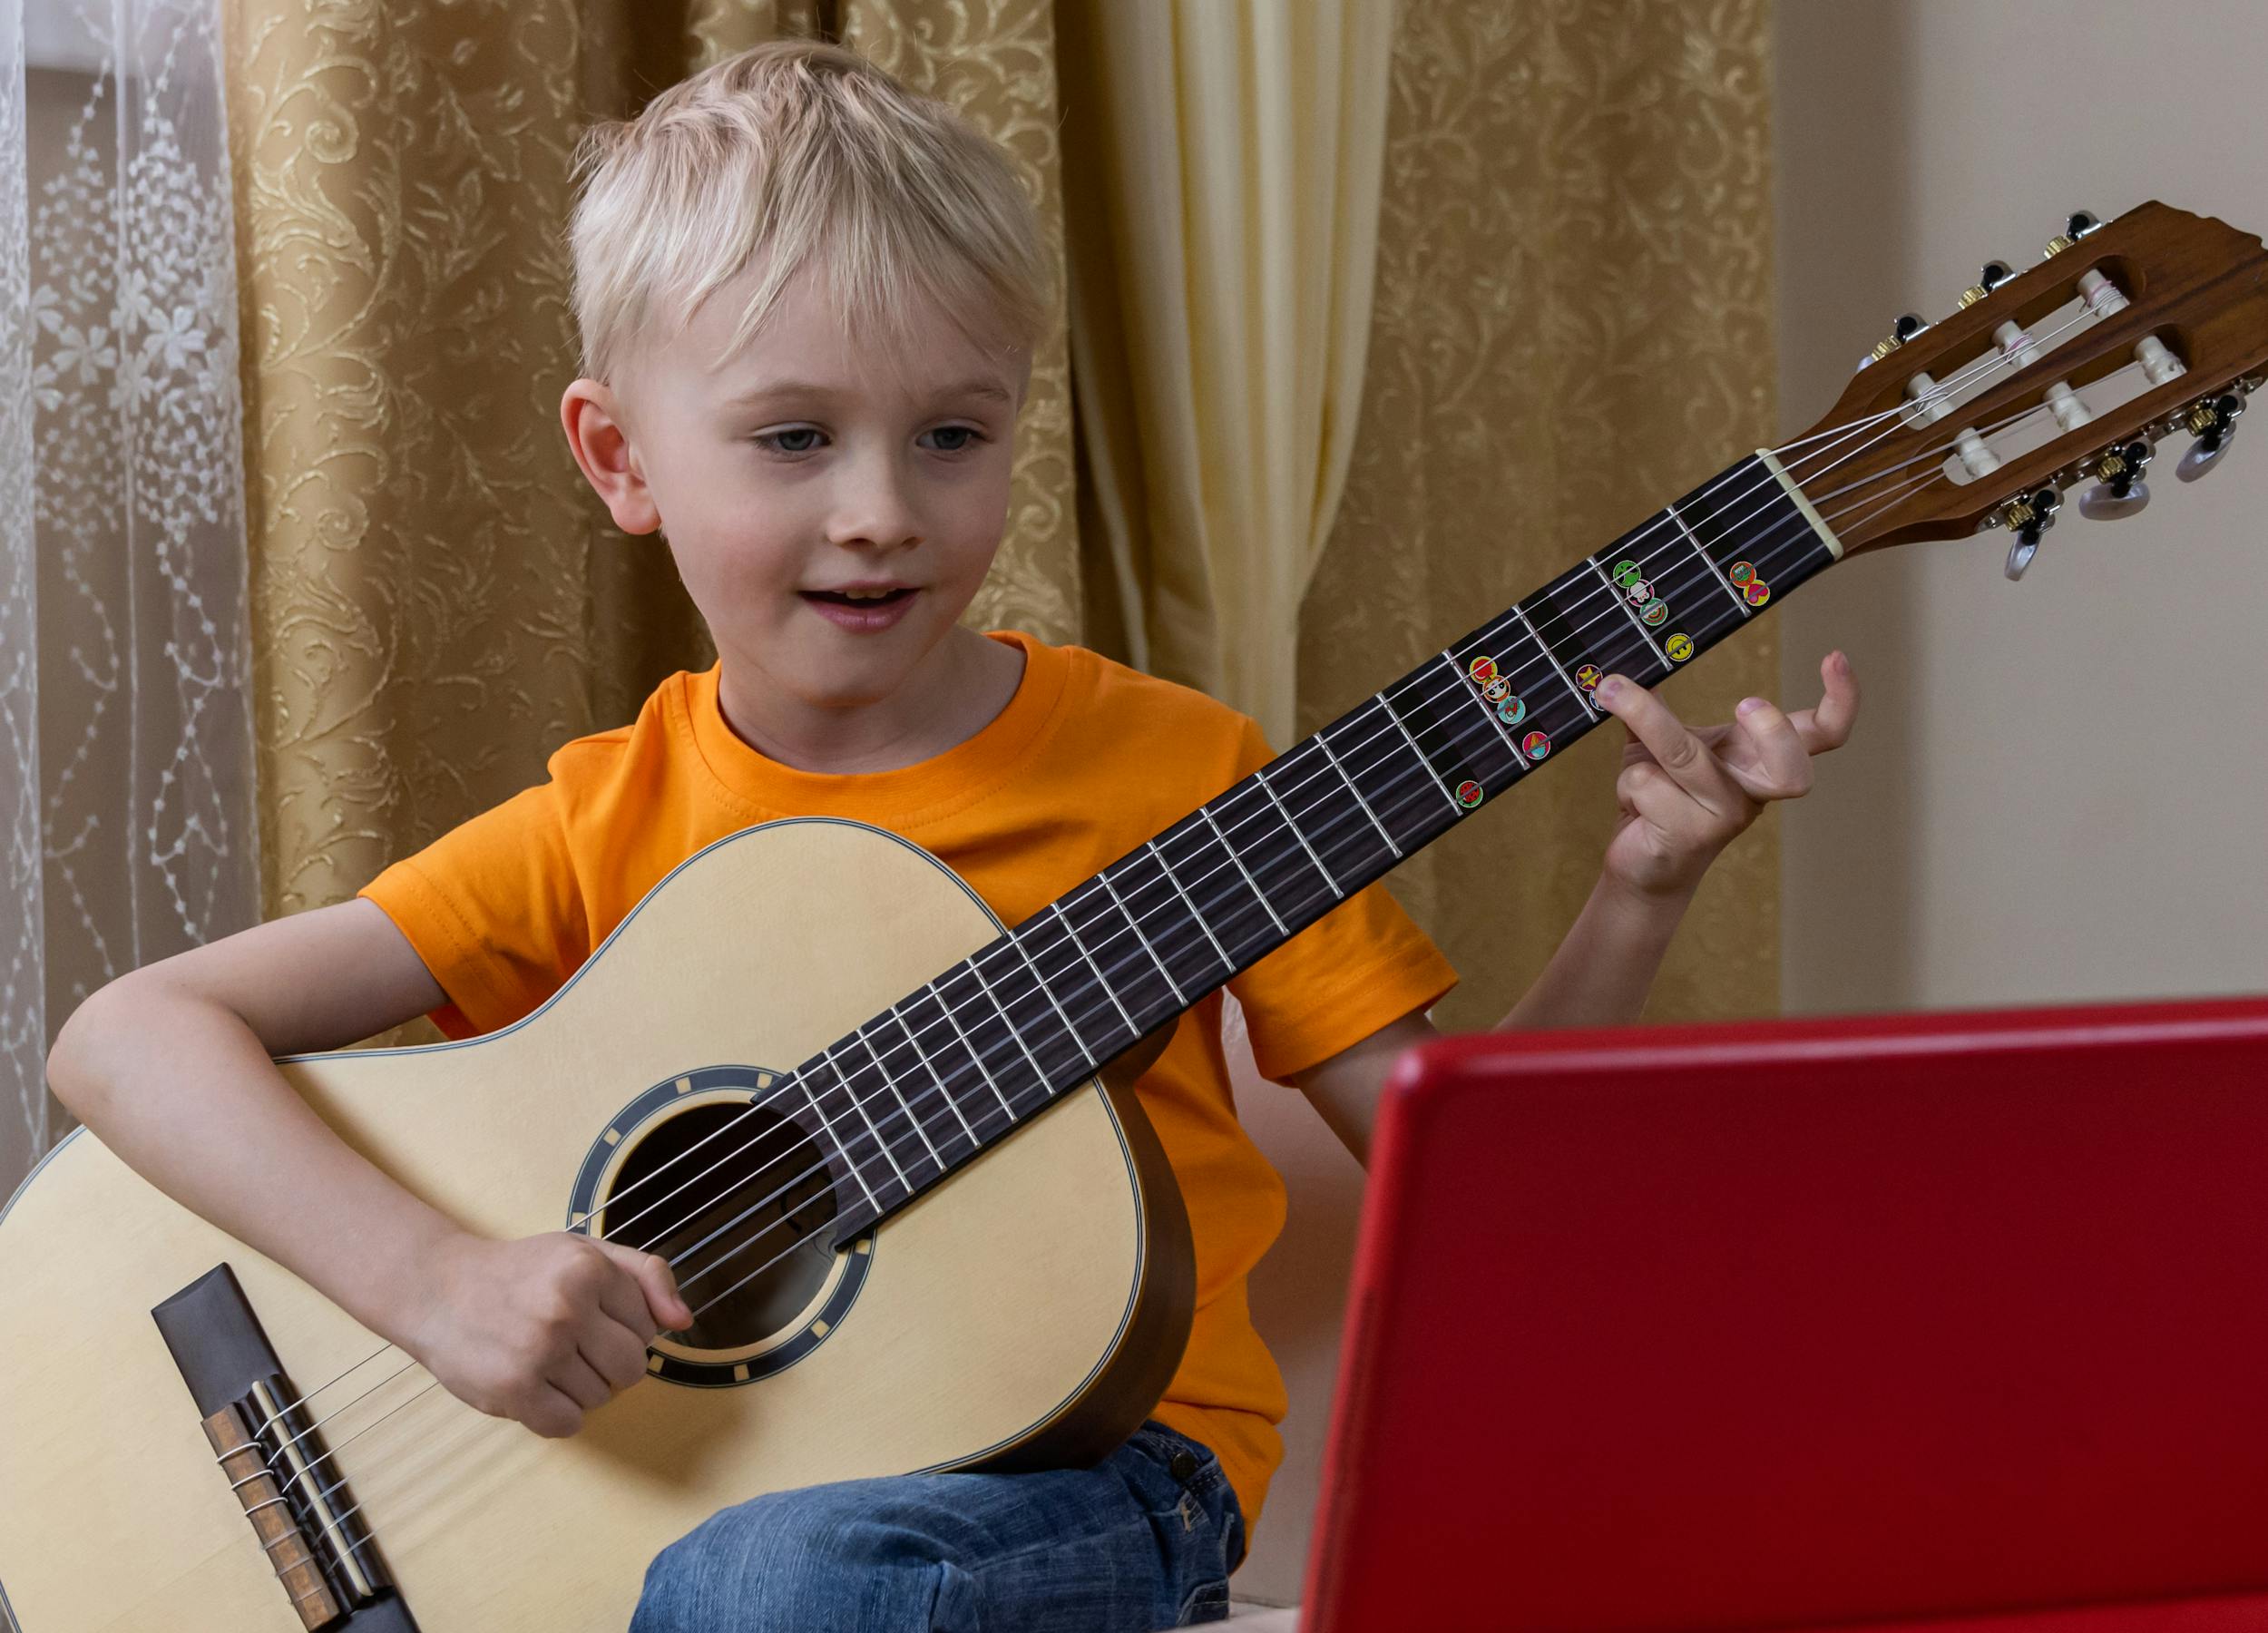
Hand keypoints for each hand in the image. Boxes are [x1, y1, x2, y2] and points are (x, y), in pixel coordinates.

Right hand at [404, 1229, 691, 1437]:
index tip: (593, 1318)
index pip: (650, 1327)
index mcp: (589, 1269)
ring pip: (601, 1398)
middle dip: (612, 1365)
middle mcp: (567, 1308)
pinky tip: (536, 1387)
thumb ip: (647, 1277)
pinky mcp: (513, 1390)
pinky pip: (568, 1425)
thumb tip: (684, 1322)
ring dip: (580, 1388)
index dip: (625, 1328)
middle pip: (632, 1369)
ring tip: (546, 1359)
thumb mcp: (587, 1252)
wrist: (439, 1290)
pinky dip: (557, 1415)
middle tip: (576, 1347)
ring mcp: (539, 1351)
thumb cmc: (523, 1272)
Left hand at [1590, 650, 1859, 901]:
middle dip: (1772, 732)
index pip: (1823, 734)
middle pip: (1790, 767)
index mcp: (1758, 759)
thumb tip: (1636, 655)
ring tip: (1610, 689)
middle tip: (1745, 702)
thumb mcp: (1661, 744)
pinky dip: (1627, 781)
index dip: (1842, 700)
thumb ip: (1656, 707)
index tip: (1835, 657)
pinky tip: (1631, 804)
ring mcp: (1724, 817)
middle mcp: (1752, 790)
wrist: (1640, 864)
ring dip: (1647, 717)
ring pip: (1686, 755)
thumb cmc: (1658, 796)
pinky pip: (1647, 784)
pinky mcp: (1688, 836)